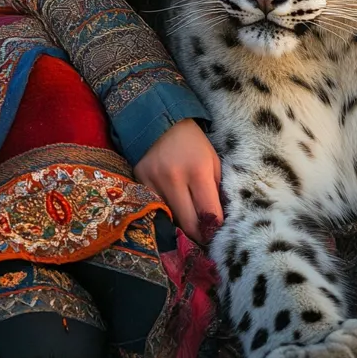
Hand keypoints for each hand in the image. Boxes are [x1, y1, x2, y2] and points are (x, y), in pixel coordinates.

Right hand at [134, 118, 222, 243]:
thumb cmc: (193, 142)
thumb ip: (216, 190)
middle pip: (188, 224)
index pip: (209, 213)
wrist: (161, 120)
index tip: (217, 234)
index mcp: (198, 171)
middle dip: (198, 235)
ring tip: (188, 222)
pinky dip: (164, 212)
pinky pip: (154, 207)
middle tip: (204, 238)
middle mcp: (174, 178)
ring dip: (180, 224)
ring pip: (170, 219)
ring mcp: (153, 181)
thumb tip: (218, 220)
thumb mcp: (213, 161)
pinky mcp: (139, 181)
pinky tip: (171, 208)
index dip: (215, 229)